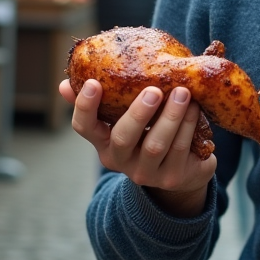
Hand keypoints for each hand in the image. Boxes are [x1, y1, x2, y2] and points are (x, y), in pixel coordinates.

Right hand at [60, 79, 216, 216]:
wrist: (181, 171)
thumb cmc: (149, 134)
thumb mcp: (125, 121)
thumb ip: (103, 102)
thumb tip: (64, 84)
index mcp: (104, 142)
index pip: (84, 127)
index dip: (84, 107)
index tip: (92, 82)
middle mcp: (121, 161)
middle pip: (123, 138)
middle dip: (139, 113)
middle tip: (154, 90)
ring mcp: (147, 172)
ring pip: (157, 144)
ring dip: (171, 116)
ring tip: (183, 92)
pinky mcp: (173, 177)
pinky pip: (181, 149)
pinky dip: (188, 125)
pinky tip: (195, 107)